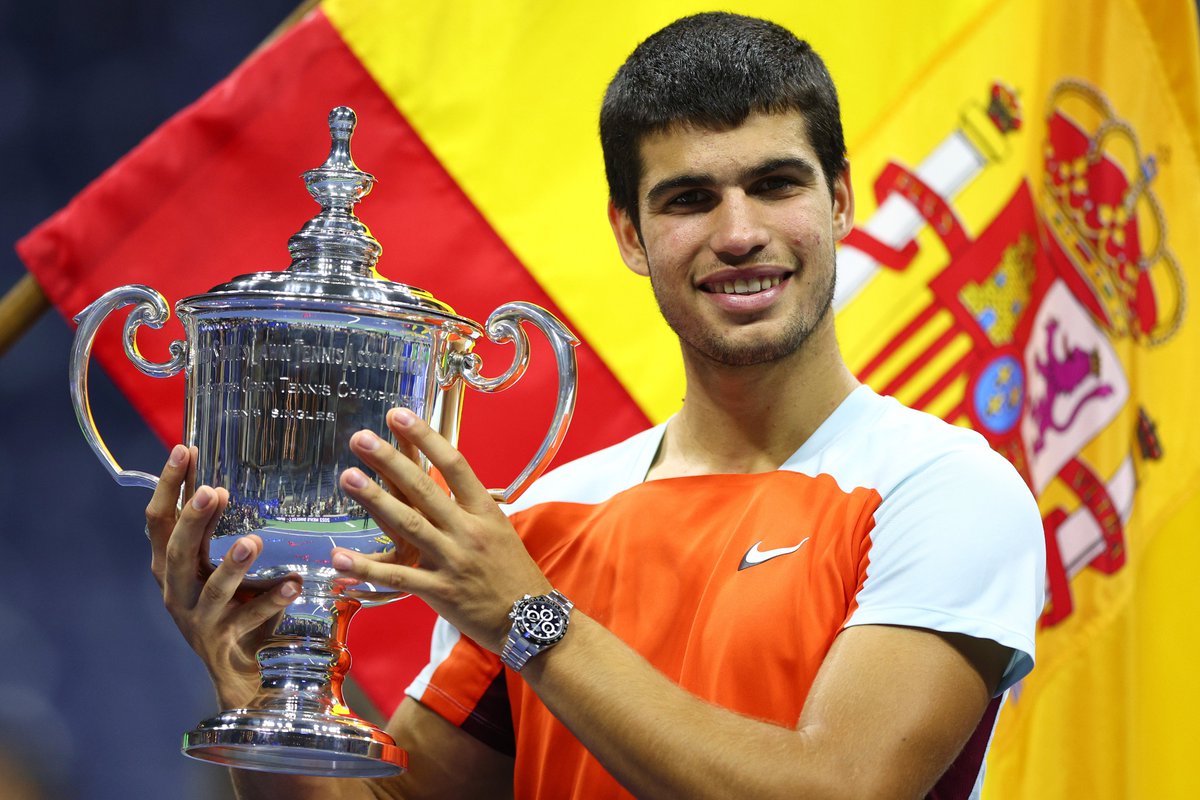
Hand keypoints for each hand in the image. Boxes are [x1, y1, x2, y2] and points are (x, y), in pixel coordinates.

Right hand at [145, 445, 300, 707]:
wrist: (242, 676)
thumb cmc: (232, 610)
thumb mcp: (216, 569)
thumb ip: (216, 533)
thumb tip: (220, 484)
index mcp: (171, 568)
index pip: (159, 521)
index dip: (168, 486)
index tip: (184, 449)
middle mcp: (178, 592)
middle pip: (177, 552)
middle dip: (192, 521)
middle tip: (210, 491)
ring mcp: (200, 620)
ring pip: (213, 590)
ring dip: (232, 564)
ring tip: (253, 541)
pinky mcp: (227, 643)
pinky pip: (252, 618)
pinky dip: (272, 601)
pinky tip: (293, 584)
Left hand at [331, 408, 550, 652]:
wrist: (529, 618)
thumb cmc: (512, 572)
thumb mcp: (499, 529)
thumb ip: (469, 507)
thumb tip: (441, 480)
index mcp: (484, 511)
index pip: (454, 465)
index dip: (425, 438)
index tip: (399, 416)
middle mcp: (467, 530)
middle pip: (425, 489)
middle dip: (391, 461)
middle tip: (362, 438)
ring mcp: (452, 560)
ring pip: (409, 525)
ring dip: (375, 501)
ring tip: (348, 477)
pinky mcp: (439, 591)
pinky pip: (397, 578)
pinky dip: (366, 568)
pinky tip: (339, 557)